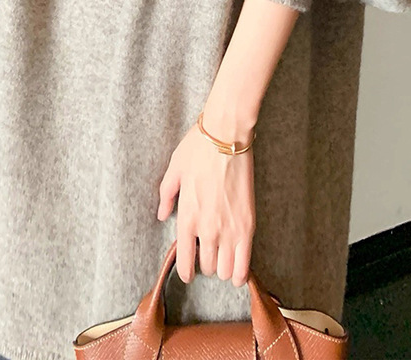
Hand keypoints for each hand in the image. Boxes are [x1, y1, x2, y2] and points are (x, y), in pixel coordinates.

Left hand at [157, 118, 255, 287]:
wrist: (226, 138)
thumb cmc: (198, 150)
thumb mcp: (174, 170)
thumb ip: (166, 196)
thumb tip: (162, 215)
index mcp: (186, 217)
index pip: (184, 259)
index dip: (186, 271)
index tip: (189, 273)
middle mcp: (207, 229)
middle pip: (207, 266)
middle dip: (205, 264)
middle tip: (207, 253)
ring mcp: (229, 229)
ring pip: (225, 269)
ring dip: (222, 268)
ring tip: (222, 258)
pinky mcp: (248, 225)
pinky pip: (244, 263)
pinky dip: (240, 272)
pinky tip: (237, 273)